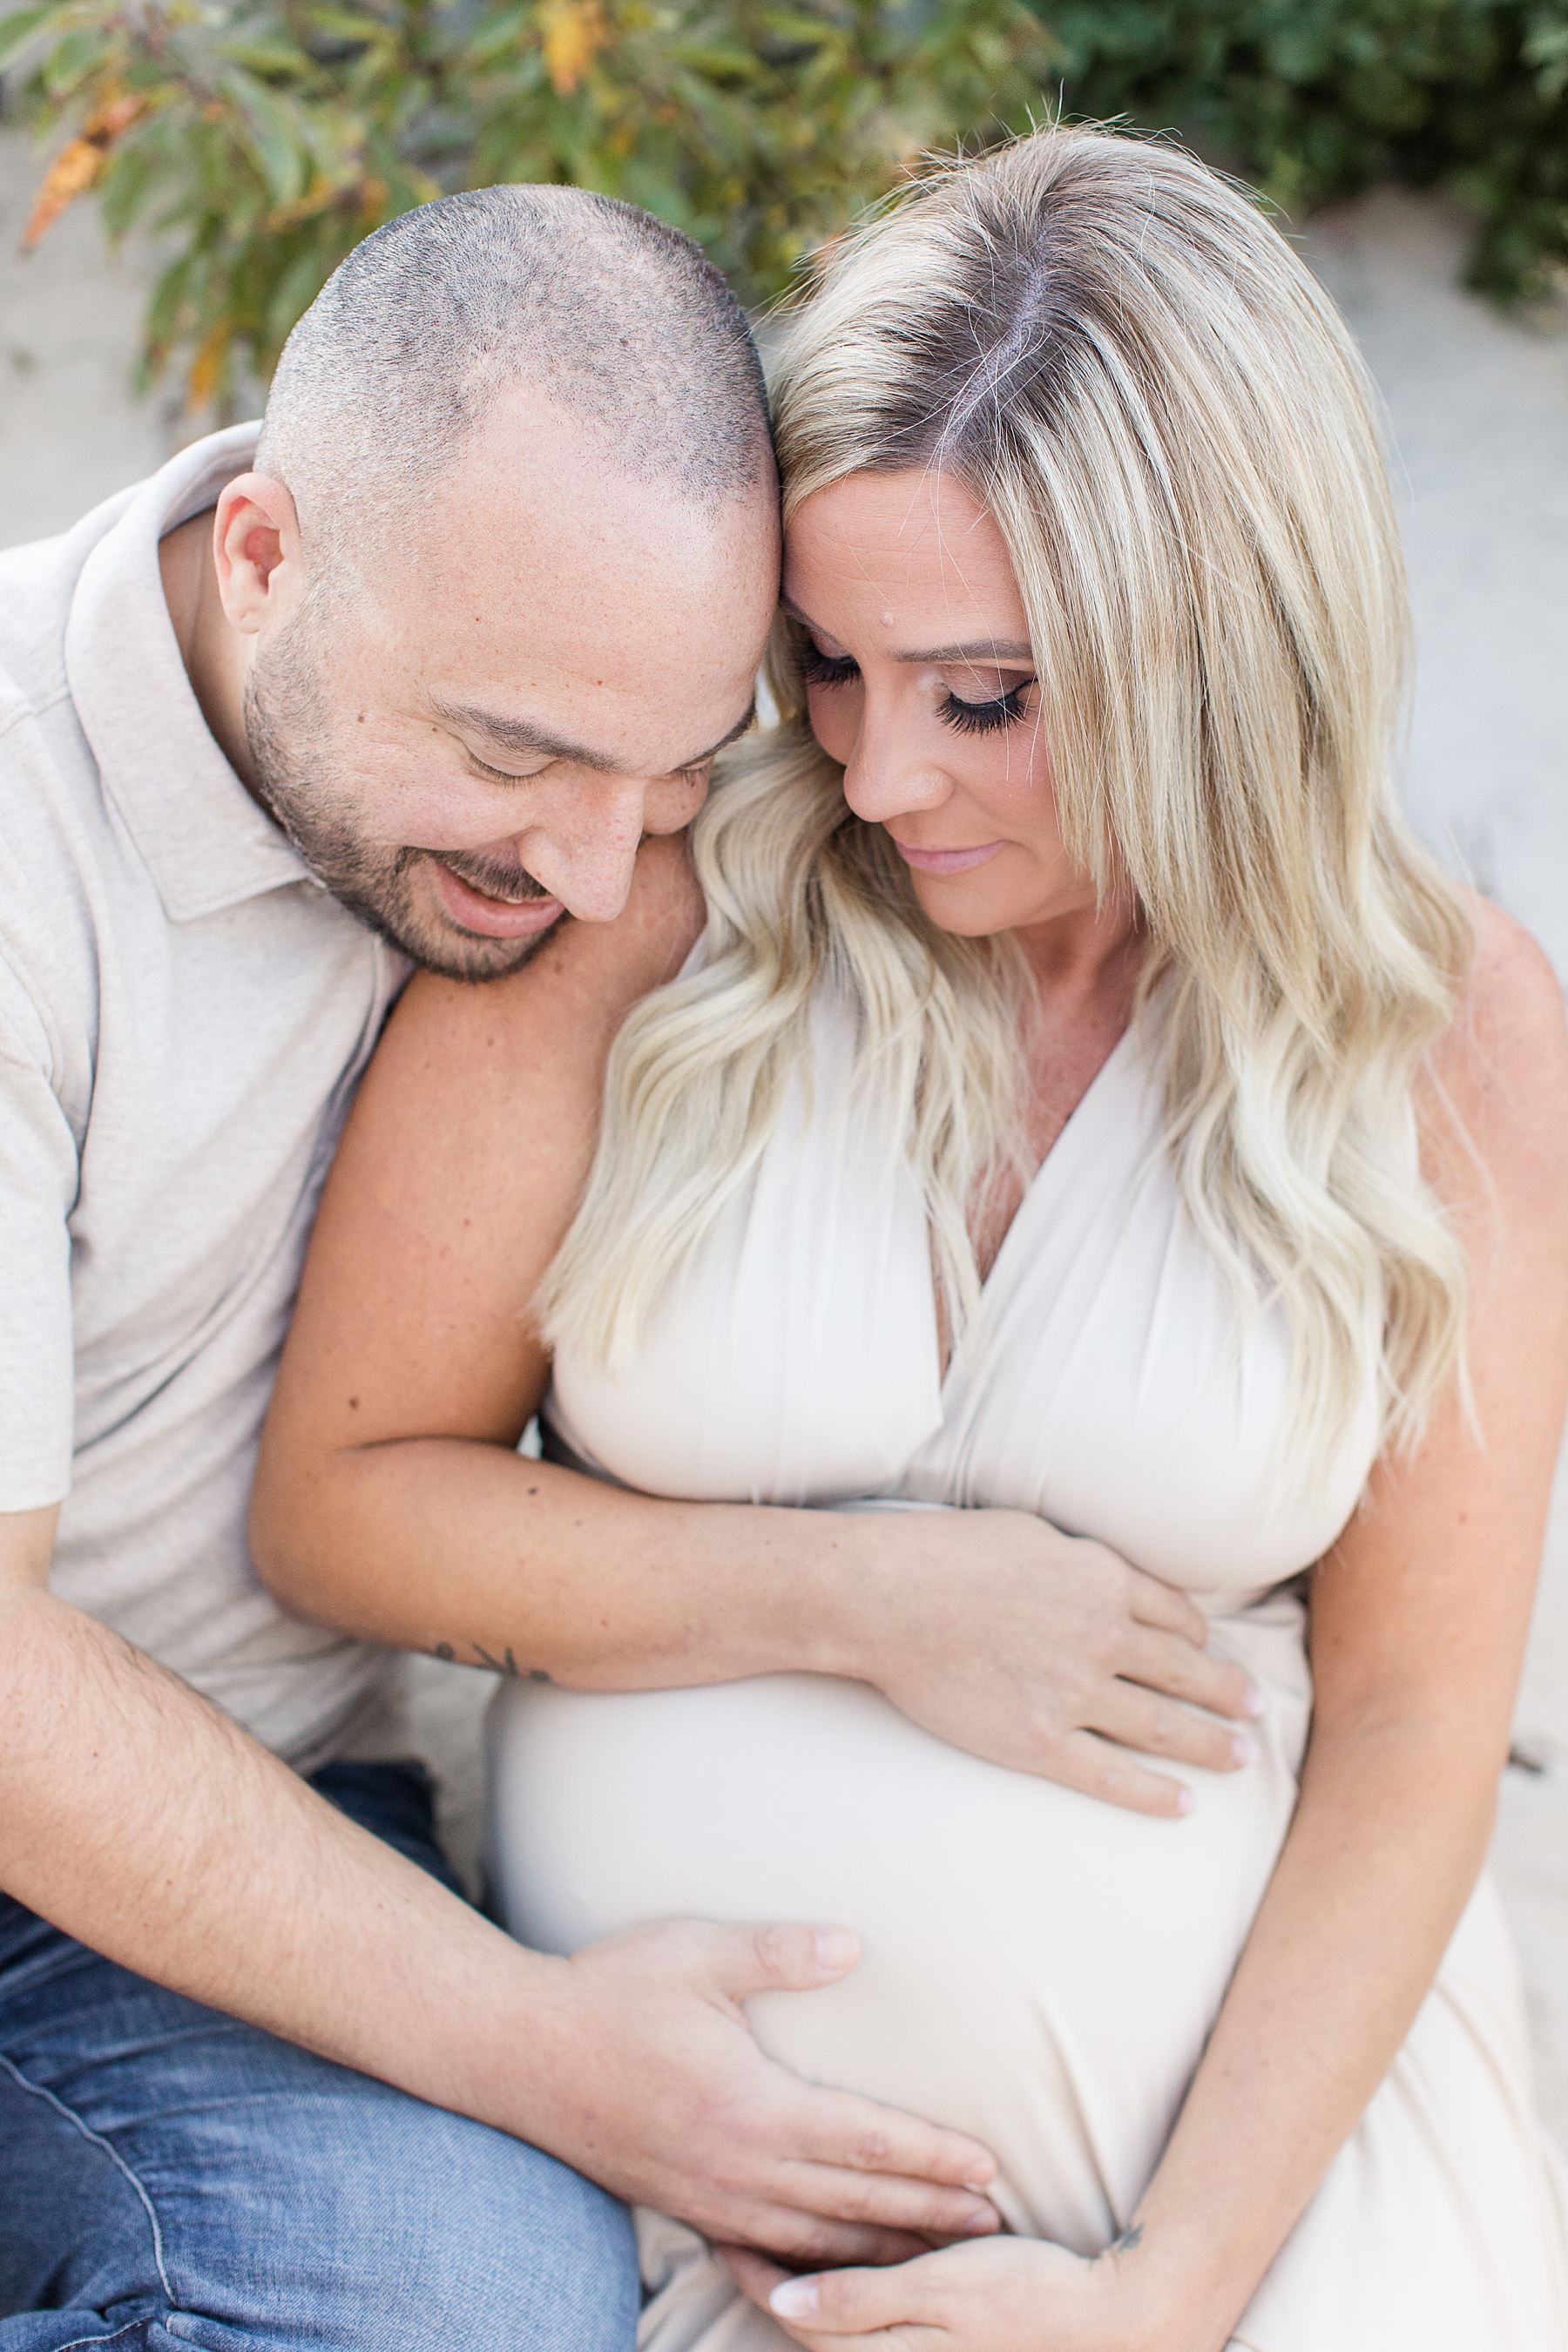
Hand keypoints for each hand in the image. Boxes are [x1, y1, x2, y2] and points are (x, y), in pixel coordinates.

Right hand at [524, 1917, 1002, 2266]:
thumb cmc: (610, 1991)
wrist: (518, 2050)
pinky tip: (826, 2274)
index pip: (863, 2139)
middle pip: (852, 2201)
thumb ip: (778, 1951)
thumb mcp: (696, 1953)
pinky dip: (806, 2266)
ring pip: (812, 2238)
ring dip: (879, 2247)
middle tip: (991, 2225)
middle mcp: (735, 2166)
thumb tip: (853, 1946)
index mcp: (750, 2106)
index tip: (986, 2168)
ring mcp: (706, 2196)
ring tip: (935, 2253)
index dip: (930, 2156)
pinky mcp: (680, 2205)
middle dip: (926, 2214)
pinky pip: (757, 2250)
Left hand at [722, 2233, 1185, 2350]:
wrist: (1108, 2322)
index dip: (755, 2274)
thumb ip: (859, 2300)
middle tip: (735, 2223)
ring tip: (774, 2237)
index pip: (794, 2318)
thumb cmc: (1026, 2297)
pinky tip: (842, 2263)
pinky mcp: (941, 2344)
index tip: (723, 2229)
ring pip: (839, 2327)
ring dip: (807, 2284)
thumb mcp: (938, 2290)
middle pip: (809, 2327)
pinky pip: (875, 2326)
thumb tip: (783, 2308)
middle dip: (771, 2277)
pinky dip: (848, 2294)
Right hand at [851, 1511, 1263, 1816]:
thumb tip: (1104, 1575)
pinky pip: (1113, 1776)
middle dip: (1227, 1692)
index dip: (1199, 1636)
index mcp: (1103, 1579)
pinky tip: (1184, 1804)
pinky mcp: (1039, 1742)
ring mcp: (1074, 1693)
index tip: (1210, 1651)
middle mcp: (1103, 1636)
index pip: (1175, 1614)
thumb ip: (1079, 1560)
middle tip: (1256, 1708)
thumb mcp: (1031, 1533)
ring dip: (1208, 1743)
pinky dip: (1154, 1794)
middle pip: (1185, 1671)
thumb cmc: (947, 1553)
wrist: (886, 1596)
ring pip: (1162, 1726)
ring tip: (1240, 1756)